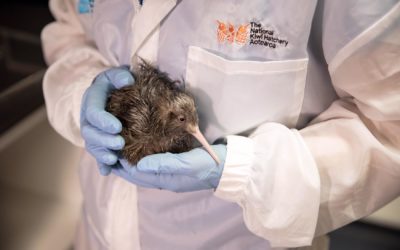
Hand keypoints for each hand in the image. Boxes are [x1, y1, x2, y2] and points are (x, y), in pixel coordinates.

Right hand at [80, 66, 133, 174]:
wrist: (110, 91)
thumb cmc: (116, 82)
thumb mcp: (116, 75)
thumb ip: (120, 75)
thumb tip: (127, 79)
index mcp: (91, 100)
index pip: (93, 112)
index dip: (103, 121)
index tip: (117, 127)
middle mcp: (88, 117)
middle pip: (90, 132)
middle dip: (103, 140)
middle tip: (119, 144)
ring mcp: (92, 131)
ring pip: (92, 145)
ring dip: (102, 153)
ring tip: (114, 158)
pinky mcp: (98, 141)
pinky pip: (97, 154)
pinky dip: (101, 164)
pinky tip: (107, 172)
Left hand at [112, 145, 226, 191]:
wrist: (227, 167)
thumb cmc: (208, 165)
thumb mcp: (187, 164)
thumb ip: (164, 164)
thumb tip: (139, 164)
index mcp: (165, 180)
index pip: (136, 174)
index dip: (122, 164)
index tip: (110, 151)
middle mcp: (165, 179)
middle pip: (137, 174)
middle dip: (123, 165)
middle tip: (110, 151)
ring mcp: (170, 174)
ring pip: (144, 170)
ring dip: (132, 162)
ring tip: (121, 150)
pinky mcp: (175, 166)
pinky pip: (154, 165)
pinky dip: (144, 159)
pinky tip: (142, 150)